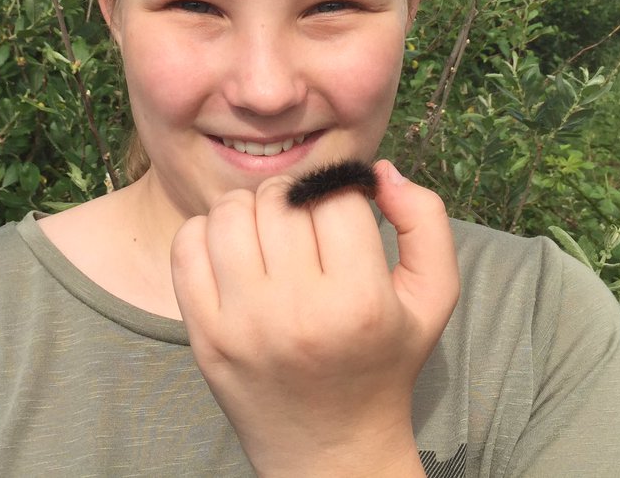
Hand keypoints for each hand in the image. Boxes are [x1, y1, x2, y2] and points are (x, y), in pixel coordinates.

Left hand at [170, 160, 459, 476]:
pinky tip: (235, 251)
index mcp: (358, 302)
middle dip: (295, 195)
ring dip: (250, 208)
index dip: (342, 191)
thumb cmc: (384, 361)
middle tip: (305, 219)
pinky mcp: (205, 336)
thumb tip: (381, 170)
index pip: (336, 197)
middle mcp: (296, 313)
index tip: (344, 212)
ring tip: (270, 230)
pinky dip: (206, 232)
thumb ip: (426, 221)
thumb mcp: (432, 296)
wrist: (331, 448)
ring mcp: (242, 325)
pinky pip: (187, 246)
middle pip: (279, 200)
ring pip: (229, 213)